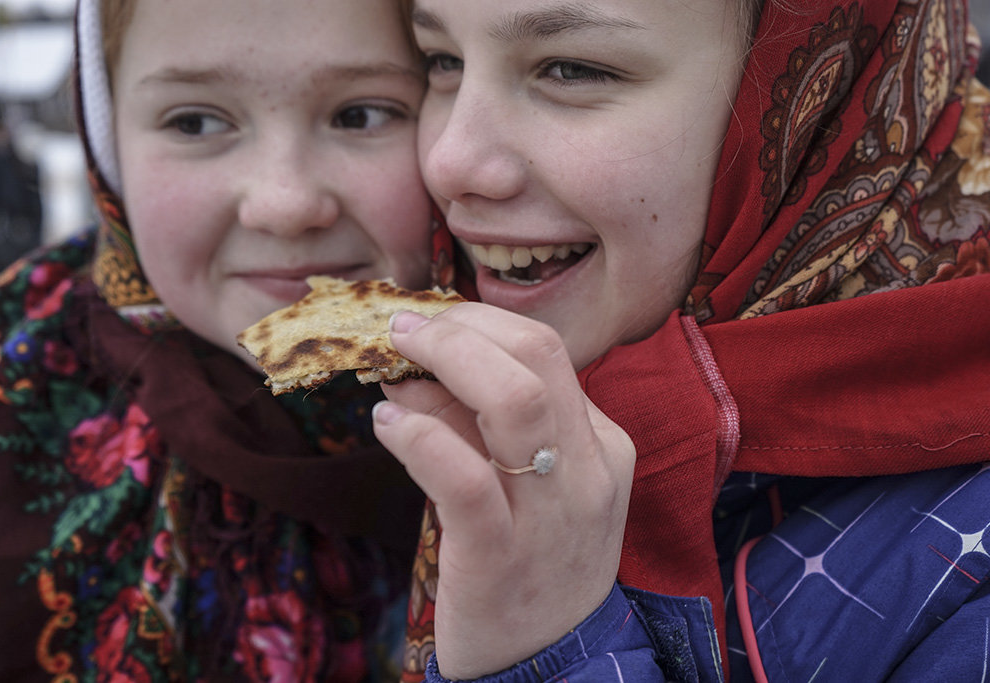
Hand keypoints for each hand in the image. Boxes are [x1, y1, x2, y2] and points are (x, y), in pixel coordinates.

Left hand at [372, 303, 634, 678]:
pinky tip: (387, 426)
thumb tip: (412, 369)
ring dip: (444, 361)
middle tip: (406, 327)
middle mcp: (588, 470)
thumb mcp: (524, 484)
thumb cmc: (532, 562)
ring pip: (513, 401)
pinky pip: (462, 477)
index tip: (433, 321)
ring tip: (394, 360)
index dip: (480, 322)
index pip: (547, 350)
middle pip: (537, 355)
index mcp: (602, 444)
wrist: (552, 665)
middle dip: (461, 326)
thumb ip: (474, 424)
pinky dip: (418, 437)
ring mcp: (552, 514)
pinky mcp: (501, 557)